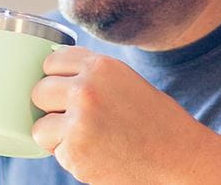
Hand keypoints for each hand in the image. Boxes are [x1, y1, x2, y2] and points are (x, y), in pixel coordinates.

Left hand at [31, 46, 205, 183]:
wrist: (181, 159)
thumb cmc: (154, 121)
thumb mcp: (124, 81)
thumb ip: (90, 74)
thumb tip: (49, 73)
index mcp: (101, 66)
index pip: (51, 61)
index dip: (56, 78)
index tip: (66, 90)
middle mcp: (86, 89)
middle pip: (39, 91)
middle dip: (51, 107)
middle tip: (76, 120)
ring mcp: (78, 122)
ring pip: (39, 126)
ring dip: (55, 136)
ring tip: (85, 139)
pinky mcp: (75, 152)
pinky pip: (55, 152)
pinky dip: (70, 157)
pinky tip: (96, 155)